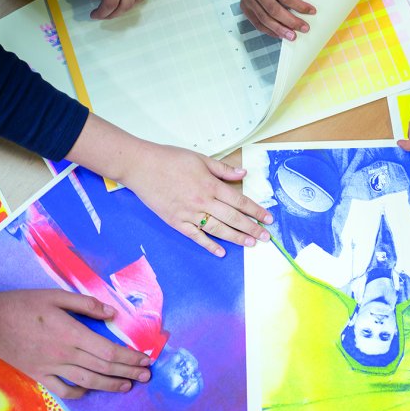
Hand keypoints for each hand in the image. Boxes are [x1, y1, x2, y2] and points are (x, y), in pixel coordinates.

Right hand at [0, 290, 151, 398]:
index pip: (109, 351)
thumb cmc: (24, 305)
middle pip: (104, 368)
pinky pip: (63, 389)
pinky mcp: (39, 375)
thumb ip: (86, 304)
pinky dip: (80, 392)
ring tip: (127, 386)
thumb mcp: (57, 296)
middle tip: (146, 376)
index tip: (145, 359)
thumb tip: (111, 313)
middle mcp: (66, 354)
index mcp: (73, 334)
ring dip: (110, 385)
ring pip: (88, 381)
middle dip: (128, 372)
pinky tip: (90, 390)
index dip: (130, 357)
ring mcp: (52, 367)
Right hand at [121, 143, 272, 256]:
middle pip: (233, 218)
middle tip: (265, 237)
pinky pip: (196, 236)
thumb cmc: (170, 159)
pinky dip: (209, 245)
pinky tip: (221, 251)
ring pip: (217, 229)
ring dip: (236, 238)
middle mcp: (203, 201)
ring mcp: (189, 213)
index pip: (239, 201)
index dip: (256, 211)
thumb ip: (223, 169)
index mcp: (210, 185)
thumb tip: (243, 174)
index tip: (268, 218)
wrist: (141, 166)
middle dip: (251, 228)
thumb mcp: (200, 159)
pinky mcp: (176, 221)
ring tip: (250, 243)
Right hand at [240, 0, 315, 39]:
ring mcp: (248, 0)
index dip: (298, 5)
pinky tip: (280, 34)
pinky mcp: (245, 8)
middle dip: (290, 21)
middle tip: (304, 28)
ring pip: (264, 19)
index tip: (311, 11)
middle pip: (274, 10)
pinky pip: (257, 23)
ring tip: (293, 36)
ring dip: (280, 30)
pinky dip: (269, 31)